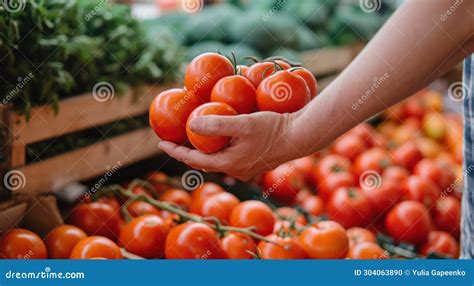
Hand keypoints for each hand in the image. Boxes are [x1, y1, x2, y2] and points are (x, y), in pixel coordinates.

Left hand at [158, 112, 301, 180]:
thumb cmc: (273, 129)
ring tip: (192, 135)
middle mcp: (235, 170)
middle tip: (174, 138)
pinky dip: (218, 146)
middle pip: (204, 161)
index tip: (161, 143)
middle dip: (187, 150)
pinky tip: (219, 135)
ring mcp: (245, 168)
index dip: (175, 151)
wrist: (301, 136)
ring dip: (203, 148)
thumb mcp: (243, 124)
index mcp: (228, 165)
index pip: (194, 160)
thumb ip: (217, 125)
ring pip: (216, 159)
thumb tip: (191, 125)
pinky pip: (228, 155)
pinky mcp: (254, 161)